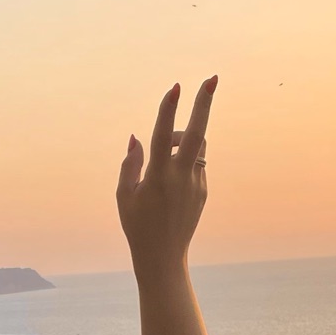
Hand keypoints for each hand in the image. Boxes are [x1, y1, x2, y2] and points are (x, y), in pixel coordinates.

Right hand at [116, 76, 215, 277]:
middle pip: (198, 132)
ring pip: (197, 146)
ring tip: (166, 149)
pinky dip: (184, 159)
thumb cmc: (136, 225)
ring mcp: (197, 183)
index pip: (164, 135)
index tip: (175, 87)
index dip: (169, 109)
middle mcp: (181, 177)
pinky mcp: (203, 190)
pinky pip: (196, 163)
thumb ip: (130, 163)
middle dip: (204, 103)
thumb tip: (137, 137)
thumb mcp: (123, 195)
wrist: (163, 256)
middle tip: (212, 78)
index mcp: (159, 177)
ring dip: (183, 137)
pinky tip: (169, 180)